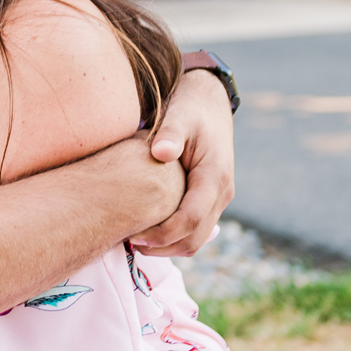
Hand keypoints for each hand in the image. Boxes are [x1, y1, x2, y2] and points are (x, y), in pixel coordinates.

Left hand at [133, 69, 234, 256]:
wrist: (210, 104)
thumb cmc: (190, 109)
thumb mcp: (179, 116)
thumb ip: (170, 134)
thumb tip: (162, 153)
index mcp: (214, 176)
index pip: (191, 219)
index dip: (163, 234)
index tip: (134, 235)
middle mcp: (222, 192)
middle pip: (195, 237)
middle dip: (162, 247)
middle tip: (128, 243)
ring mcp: (219, 198)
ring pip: (197, 238)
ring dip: (168, 247)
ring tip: (135, 240)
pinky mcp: (210, 199)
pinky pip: (195, 229)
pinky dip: (174, 237)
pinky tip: (148, 230)